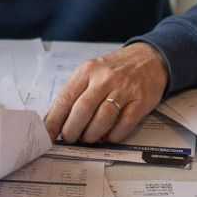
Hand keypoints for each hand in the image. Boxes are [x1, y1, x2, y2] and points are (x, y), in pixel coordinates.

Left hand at [43, 43, 168, 144]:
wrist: (150, 58)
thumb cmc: (116, 69)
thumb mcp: (92, 72)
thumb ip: (76, 92)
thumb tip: (57, 121)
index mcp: (88, 70)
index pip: (65, 98)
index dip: (54, 121)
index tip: (46, 136)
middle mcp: (105, 78)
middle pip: (82, 109)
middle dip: (72, 130)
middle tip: (69, 139)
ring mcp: (124, 89)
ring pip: (103, 118)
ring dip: (91, 135)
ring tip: (88, 138)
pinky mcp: (141, 101)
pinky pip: (124, 124)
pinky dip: (113, 135)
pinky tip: (108, 136)